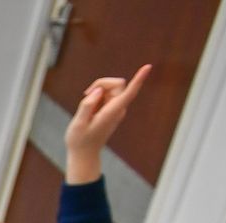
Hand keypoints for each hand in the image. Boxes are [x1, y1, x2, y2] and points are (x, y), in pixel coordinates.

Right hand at [65, 65, 148, 183]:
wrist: (84, 153)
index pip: (129, 92)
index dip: (138, 79)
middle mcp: (118, 108)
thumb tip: (98, 90)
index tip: (147, 67)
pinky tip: (89, 110)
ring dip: (97, 91)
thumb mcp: (78, 124)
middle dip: (101, 83)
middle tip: (85, 95)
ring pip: (111, 87)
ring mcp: (116, 108)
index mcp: (112, 112)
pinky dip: (96, 96)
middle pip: (117, 83)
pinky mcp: (111, 108)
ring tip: (86, 107)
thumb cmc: (79, 141)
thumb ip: (87, 106)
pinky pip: (106, 94)